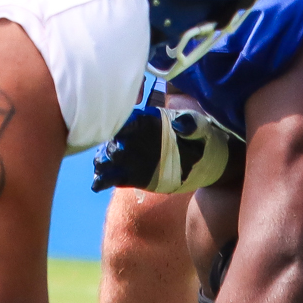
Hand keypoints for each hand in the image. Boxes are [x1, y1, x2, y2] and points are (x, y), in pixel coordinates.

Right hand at [92, 101, 230, 193]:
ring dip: (101, 162)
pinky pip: (111, 177)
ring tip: (102, 169)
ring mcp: (130, 157)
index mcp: (145, 120)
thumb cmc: (200, 137)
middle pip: (110, 138)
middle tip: (116, 153)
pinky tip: (97, 184)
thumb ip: (191, 124)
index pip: (124, 118)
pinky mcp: (131, 176)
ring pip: (106, 157)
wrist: (204, 161)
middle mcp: (133, 137)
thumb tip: (180, 124)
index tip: (119, 132)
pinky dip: (102, 180)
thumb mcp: (200, 126)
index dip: (118, 124)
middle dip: (108, 145)